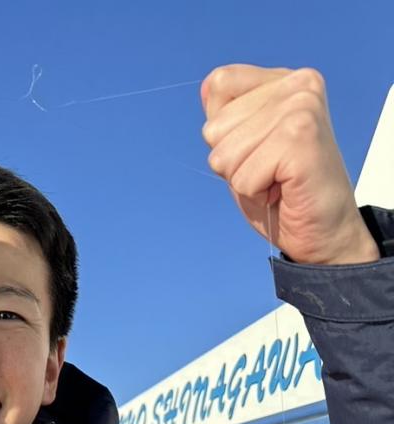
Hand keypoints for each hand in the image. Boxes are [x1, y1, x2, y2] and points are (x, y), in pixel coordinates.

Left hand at [201, 65, 378, 265]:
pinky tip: (284, 190)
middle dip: (233, 162)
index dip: (226, 133)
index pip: (220, 85)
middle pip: (215, 127)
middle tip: (271, 173)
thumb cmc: (284, 195)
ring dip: (244, 180)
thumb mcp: (244, 149)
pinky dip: (255, 194)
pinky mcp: (301, 135)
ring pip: (224, 154)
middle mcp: (297, 84)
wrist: (324, 233)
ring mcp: (301, 106)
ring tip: (277, 181)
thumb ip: (227, 116)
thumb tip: (208, 83)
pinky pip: (241, 177)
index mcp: (284, 81)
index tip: (262, 150)